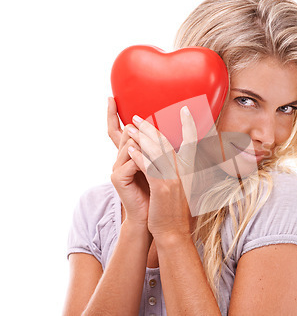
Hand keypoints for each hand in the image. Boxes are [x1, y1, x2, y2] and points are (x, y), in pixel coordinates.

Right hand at [108, 97, 149, 225]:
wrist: (153, 217)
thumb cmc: (158, 192)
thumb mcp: (160, 167)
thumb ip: (159, 151)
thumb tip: (166, 129)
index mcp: (129, 155)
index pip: (117, 132)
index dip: (112, 115)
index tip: (110, 98)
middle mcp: (120, 159)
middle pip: (123, 134)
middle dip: (127, 122)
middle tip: (126, 106)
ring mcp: (117, 168)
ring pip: (130, 145)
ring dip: (144, 141)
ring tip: (152, 136)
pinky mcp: (118, 178)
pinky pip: (132, 161)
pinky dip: (144, 158)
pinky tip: (153, 160)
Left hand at [126, 106, 196, 237]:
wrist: (174, 233)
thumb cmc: (173, 211)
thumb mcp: (179, 188)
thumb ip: (177, 172)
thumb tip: (173, 158)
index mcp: (188, 171)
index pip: (191, 143)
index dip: (189, 125)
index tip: (185, 110)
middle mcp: (183, 172)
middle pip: (168, 143)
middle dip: (152, 128)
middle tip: (138, 117)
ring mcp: (173, 180)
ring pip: (158, 152)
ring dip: (142, 137)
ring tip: (130, 127)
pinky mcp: (162, 188)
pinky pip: (150, 167)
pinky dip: (140, 156)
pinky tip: (131, 149)